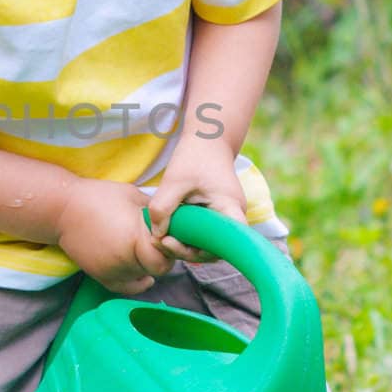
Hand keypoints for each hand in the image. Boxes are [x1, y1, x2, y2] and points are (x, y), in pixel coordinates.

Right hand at [55, 179, 174, 294]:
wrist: (63, 208)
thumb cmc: (99, 196)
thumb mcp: (134, 196)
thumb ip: (156, 213)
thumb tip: (175, 220)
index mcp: (135, 236)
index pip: (166, 254)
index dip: (170, 246)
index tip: (167, 235)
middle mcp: (124, 258)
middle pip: (157, 268)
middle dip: (162, 256)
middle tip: (159, 243)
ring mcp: (111, 269)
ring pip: (142, 276)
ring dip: (147, 266)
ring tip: (144, 249)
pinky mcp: (100, 275)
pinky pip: (126, 288)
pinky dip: (137, 284)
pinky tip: (145, 277)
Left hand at [145, 138, 248, 263]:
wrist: (208, 140)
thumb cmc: (194, 156)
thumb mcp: (173, 180)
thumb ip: (163, 207)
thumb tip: (157, 235)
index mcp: (230, 207)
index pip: (227, 243)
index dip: (201, 252)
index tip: (173, 242)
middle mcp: (234, 216)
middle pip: (215, 249)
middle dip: (186, 251)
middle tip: (159, 242)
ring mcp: (227, 217)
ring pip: (208, 243)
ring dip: (185, 245)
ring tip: (159, 238)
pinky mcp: (217, 215)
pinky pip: (205, 234)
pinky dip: (188, 236)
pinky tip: (167, 231)